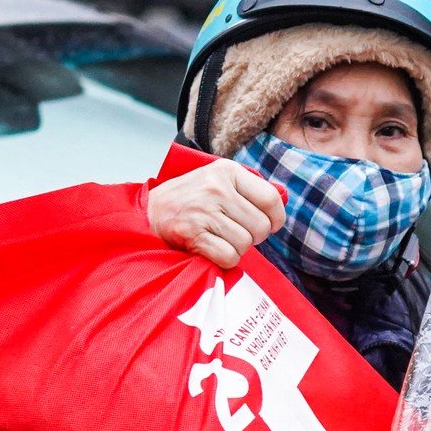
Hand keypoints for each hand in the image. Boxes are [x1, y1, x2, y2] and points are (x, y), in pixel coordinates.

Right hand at [146, 159, 285, 268]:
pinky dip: (225, 259)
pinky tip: (212, 248)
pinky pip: (229, 257)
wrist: (148, 211)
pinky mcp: (192, 233)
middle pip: (261, 226)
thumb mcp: (219, 180)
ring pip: (246, 244)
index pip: (271, 199)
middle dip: (254, 237)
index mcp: (228, 171)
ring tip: (221, 238)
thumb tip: (282, 205)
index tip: (270, 225)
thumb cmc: (192, 199)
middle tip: (237, 233)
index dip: (276, 219)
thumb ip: (249, 189)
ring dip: (237, 248)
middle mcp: (216, 188)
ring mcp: (203, 211)